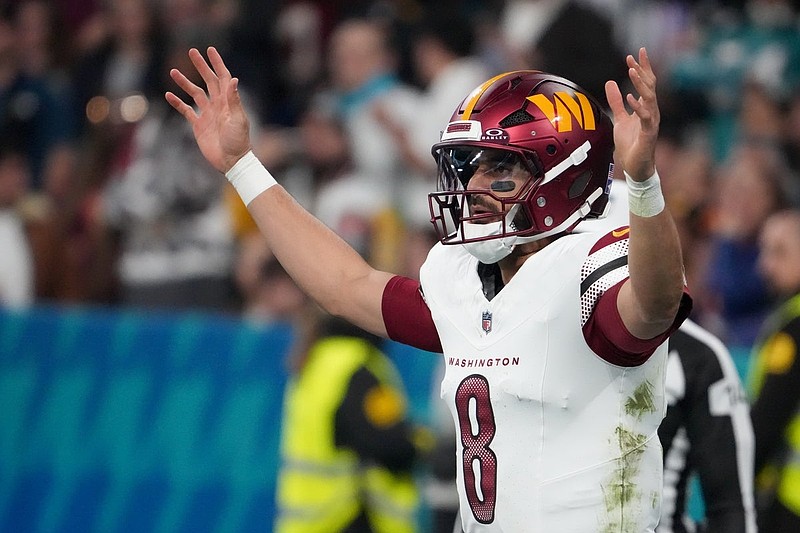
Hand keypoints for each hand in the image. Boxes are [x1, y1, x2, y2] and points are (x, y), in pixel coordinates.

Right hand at [165, 47, 250, 172]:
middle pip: (208, 81)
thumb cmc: (238, 141)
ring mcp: (208, 114)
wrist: (231, 162)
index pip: (222, 78)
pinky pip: (186, 111)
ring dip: (185, 82)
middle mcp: (218, 105)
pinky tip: (169, 95)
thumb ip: (234, 100)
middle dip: (201, 66)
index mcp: (228, 102)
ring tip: (173, 71)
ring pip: (195, 93)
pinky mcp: (199, 125)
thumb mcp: (238, 120)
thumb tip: (233, 79)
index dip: (217, 64)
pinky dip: (178, 103)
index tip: (210, 50)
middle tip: (191, 52)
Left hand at [604, 48, 659, 181]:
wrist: (636, 167)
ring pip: (649, 98)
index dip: (642, 68)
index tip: (636, 53)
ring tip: (632, 70)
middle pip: (650, 86)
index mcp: (645, 107)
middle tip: (635, 55)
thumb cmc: (631, 144)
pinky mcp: (648, 133)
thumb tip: (611, 84)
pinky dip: (638, 106)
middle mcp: (651, 111)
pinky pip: (645, 116)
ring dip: (640, 83)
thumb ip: (616, 102)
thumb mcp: (620, 119)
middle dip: (642, 69)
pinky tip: (630, 96)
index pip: (646, 83)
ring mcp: (651, 121)